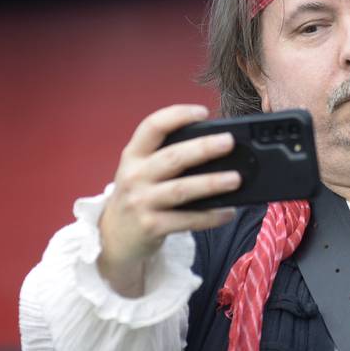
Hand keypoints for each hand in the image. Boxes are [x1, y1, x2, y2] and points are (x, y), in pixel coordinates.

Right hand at [98, 104, 240, 296]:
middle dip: (203, 148)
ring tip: (235, 179)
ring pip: (182, 189)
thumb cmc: (138, 197)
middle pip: (172, 157)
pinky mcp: (152, 226)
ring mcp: (141, 202)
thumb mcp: (141, 172)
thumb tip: (213, 147)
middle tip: (228, 142)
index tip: (202, 111)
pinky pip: (187, 220)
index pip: (152, 127)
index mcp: (133, 156)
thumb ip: (166, 158)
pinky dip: (210, 216)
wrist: (114, 239)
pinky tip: (228, 212)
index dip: (177, 115)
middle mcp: (134, 176)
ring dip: (211, 183)